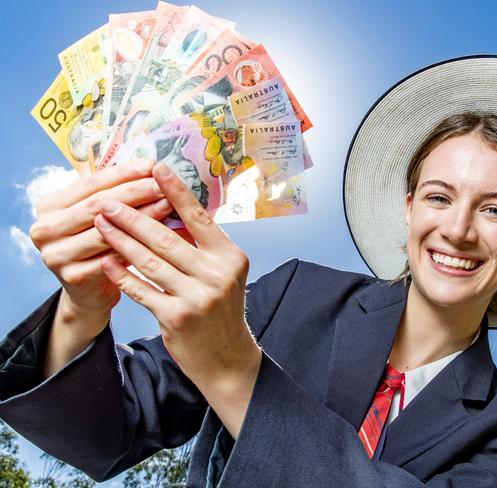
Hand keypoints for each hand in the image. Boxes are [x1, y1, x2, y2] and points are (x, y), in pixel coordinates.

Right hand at [29, 159, 173, 318]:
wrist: (88, 292)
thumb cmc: (98, 245)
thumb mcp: (98, 216)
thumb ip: (114, 194)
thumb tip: (152, 169)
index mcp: (50, 205)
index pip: (92, 182)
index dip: (124, 172)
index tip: (152, 164)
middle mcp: (45, 228)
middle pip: (99, 204)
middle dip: (135, 192)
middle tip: (163, 184)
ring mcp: (56, 254)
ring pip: (108, 230)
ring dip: (141, 216)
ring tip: (168, 205)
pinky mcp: (73, 276)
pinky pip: (113, 256)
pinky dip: (139, 245)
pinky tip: (160, 236)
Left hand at [93, 163, 258, 388]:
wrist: (226, 356)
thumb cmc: (220, 309)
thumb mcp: (224, 273)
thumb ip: (202, 246)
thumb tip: (172, 210)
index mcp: (230, 256)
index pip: (198, 217)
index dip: (175, 191)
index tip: (156, 168)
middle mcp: (217, 274)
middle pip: (167, 238)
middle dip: (133, 216)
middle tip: (108, 200)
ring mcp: (197, 297)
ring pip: (150, 261)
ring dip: (121, 241)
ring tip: (101, 224)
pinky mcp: (176, 317)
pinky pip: (141, 289)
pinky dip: (121, 274)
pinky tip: (105, 261)